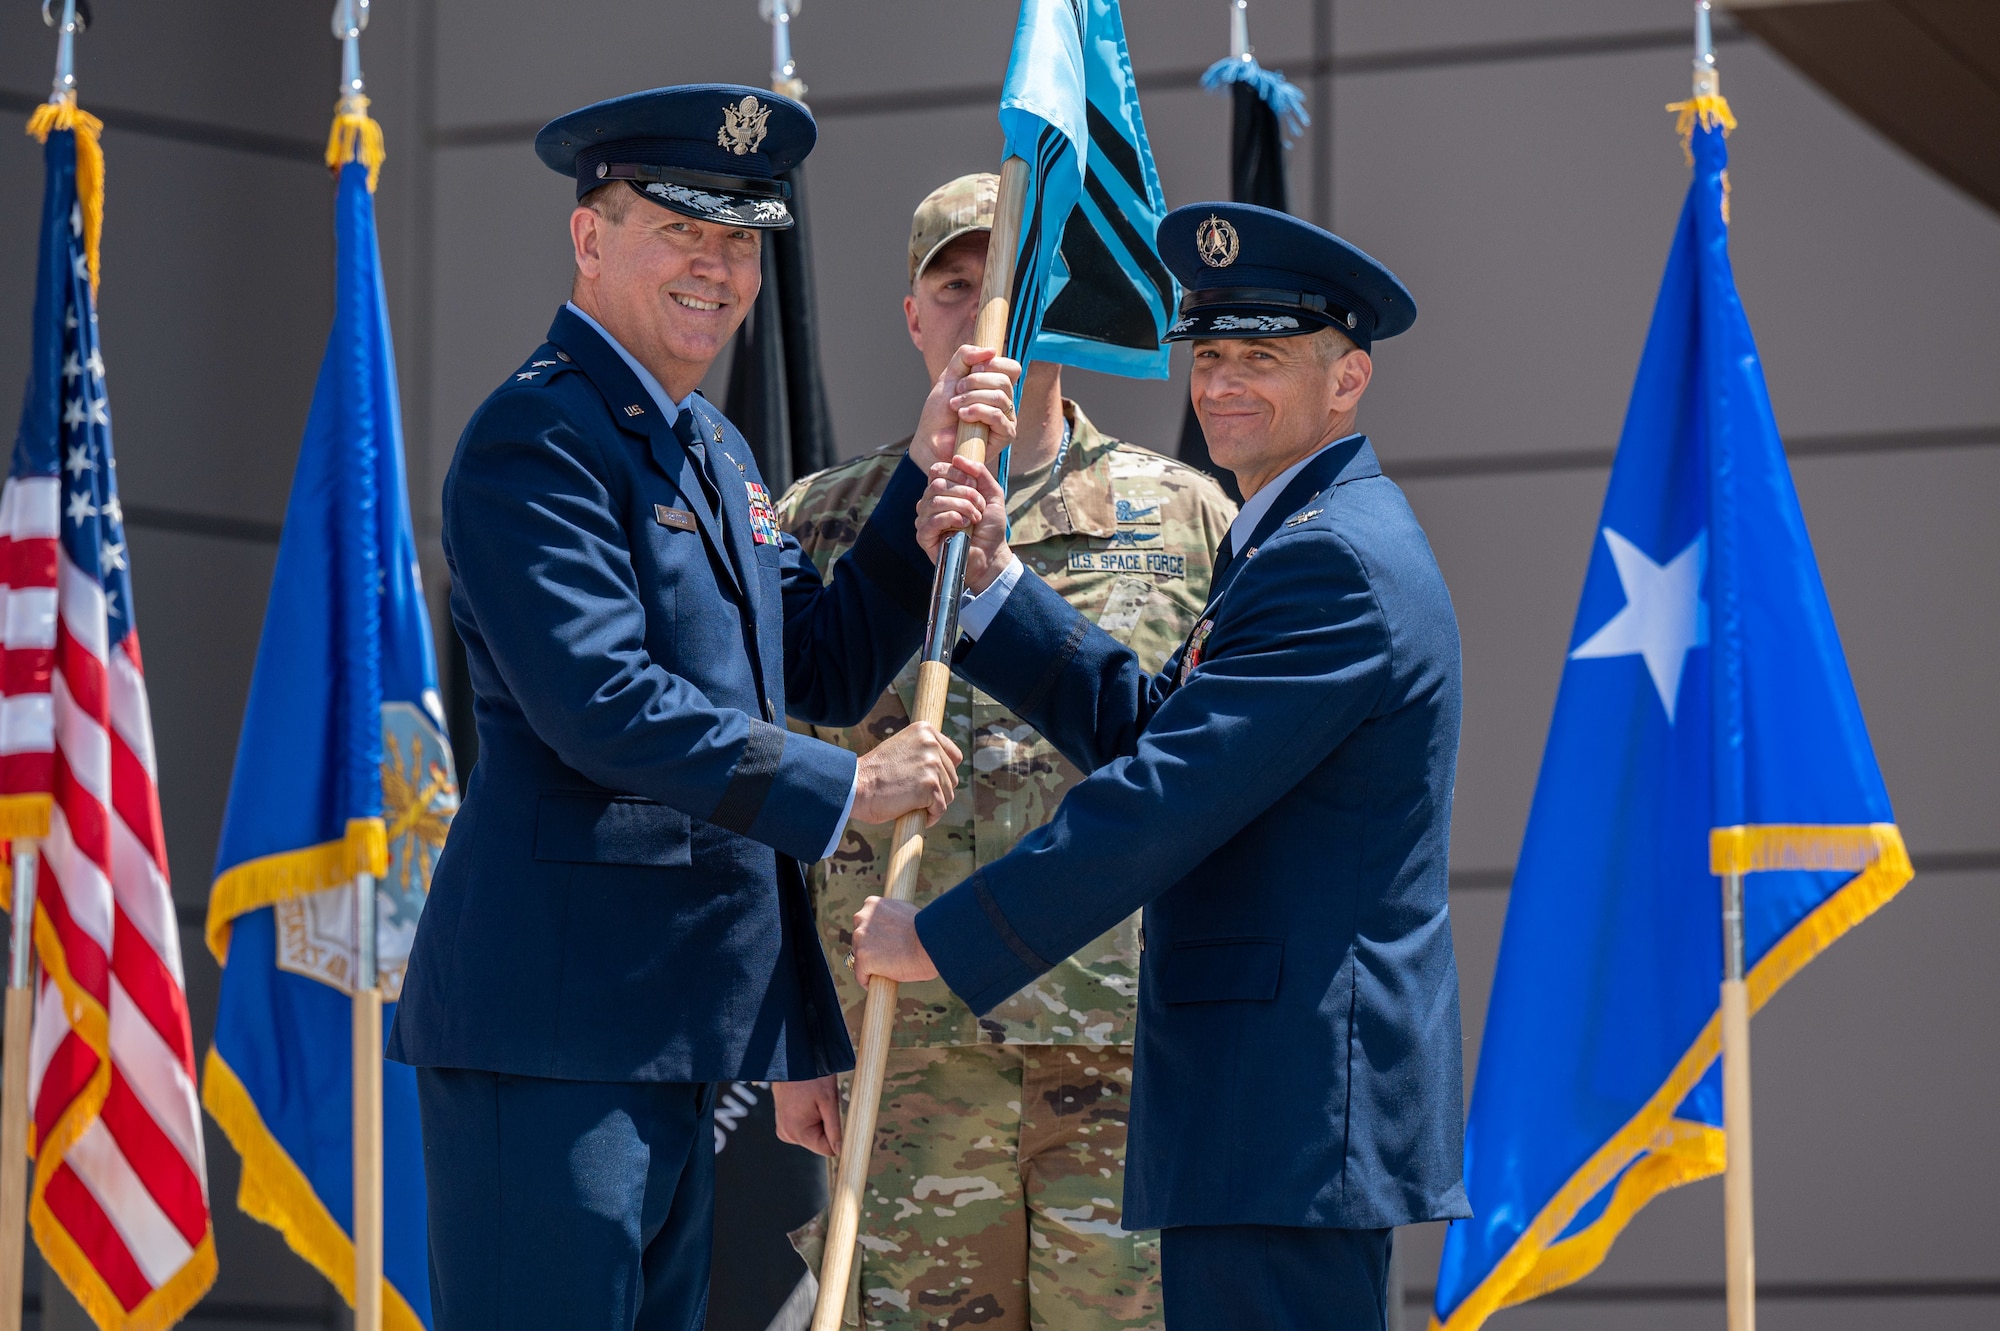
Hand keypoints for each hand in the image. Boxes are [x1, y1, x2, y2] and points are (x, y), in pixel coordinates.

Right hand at [772, 1075, 842, 1156]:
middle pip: (818, 1141)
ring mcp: (783, 1128)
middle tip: (822, 1103)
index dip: (837, 1136)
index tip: (838, 1117)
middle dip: (826, 1124)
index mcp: (797, 1132)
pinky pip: (803, 1127)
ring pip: (812, 1134)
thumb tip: (840, 1151)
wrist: (791, 1058)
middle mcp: (787, 1134)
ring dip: (818, 1120)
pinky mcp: (783, 1122)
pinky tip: (807, 1101)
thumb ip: (834, 1129)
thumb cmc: (811, 1076)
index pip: (826, 1150)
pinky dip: (810, 1116)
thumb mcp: (828, 1101)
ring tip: (814, 1100)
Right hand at [851, 720, 960, 825]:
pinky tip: (913, 813)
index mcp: (925, 730)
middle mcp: (931, 744)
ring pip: (948, 794)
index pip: (954, 756)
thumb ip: (922, 753)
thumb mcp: (900, 750)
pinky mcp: (930, 786)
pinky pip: (940, 808)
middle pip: (952, 777)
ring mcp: (932, 764)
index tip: (927, 782)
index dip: (944, 773)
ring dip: (932, 804)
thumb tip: (944, 769)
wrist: (855, 787)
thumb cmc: (873, 774)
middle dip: (937, 790)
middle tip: (912, 794)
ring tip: (908, 802)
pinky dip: (930, 816)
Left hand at [851, 897, 938, 986]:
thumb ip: (892, 918)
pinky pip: (861, 976)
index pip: (866, 922)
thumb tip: (892, 927)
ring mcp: (860, 939)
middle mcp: (862, 918)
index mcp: (872, 904)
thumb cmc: (926, 931)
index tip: (885, 944)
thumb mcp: (905, 913)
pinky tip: (879, 983)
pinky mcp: (862, 959)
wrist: (932, 942)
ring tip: (886, 971)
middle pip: (859, 939)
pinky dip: (868, 981)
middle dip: (870, 948)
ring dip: (869, 965)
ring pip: (858, 957)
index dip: (876, 935)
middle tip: (887, 958)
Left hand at [909, 345, 1022, 474]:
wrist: (930, 439)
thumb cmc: (940, 412)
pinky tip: (963, 417)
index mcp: (996, 386)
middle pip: (1004, 380)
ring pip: (1000, 397)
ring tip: (955, 406)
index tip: (971, 370)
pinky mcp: (1005, 435)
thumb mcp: (949, 376)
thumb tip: (991, 350)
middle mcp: (1006, 401)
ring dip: (971, 398)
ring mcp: (1007, 419)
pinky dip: (976, 411)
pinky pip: (997, 415)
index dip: (992, 364)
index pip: (1011, 368)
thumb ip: (965, 356)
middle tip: (957, 392)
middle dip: (974, 382)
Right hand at [918, 456, 1015, 593]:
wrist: (991, 555)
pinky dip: (952, 519)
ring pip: (935, 501)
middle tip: (979, 506)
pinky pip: (931, 520)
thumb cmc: (990, 527)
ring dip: (962, 507)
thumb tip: (958, 457)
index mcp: (943, 491)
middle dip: (965, 493)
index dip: (956, 473)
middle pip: (937, 484)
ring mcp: (924, 519)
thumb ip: (980, 472)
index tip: (975, 485)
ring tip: (975, 518)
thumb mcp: (992, 494)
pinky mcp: (924, 536)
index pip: (937, 470)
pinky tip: (963, 526)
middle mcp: (930, 503)